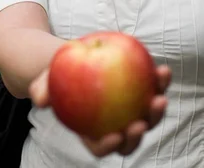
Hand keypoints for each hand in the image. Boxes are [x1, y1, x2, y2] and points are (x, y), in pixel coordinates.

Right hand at [29, 64, 171, 157]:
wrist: (75, 57)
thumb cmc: (58, 73)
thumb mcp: (45, 79)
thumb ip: (42, 89)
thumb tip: (40, 100)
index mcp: (91, 130)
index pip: (101, 146)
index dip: (110, 146)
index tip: (115, 136)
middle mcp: (114, 124)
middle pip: (130, 137)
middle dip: (139, 134)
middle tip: (140, 123)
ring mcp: (130, 108)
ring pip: (148, 116)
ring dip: (157, 111)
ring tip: (160, 97)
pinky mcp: (142, 89)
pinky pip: (153, 88)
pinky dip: (160, 82)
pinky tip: (162, 71)